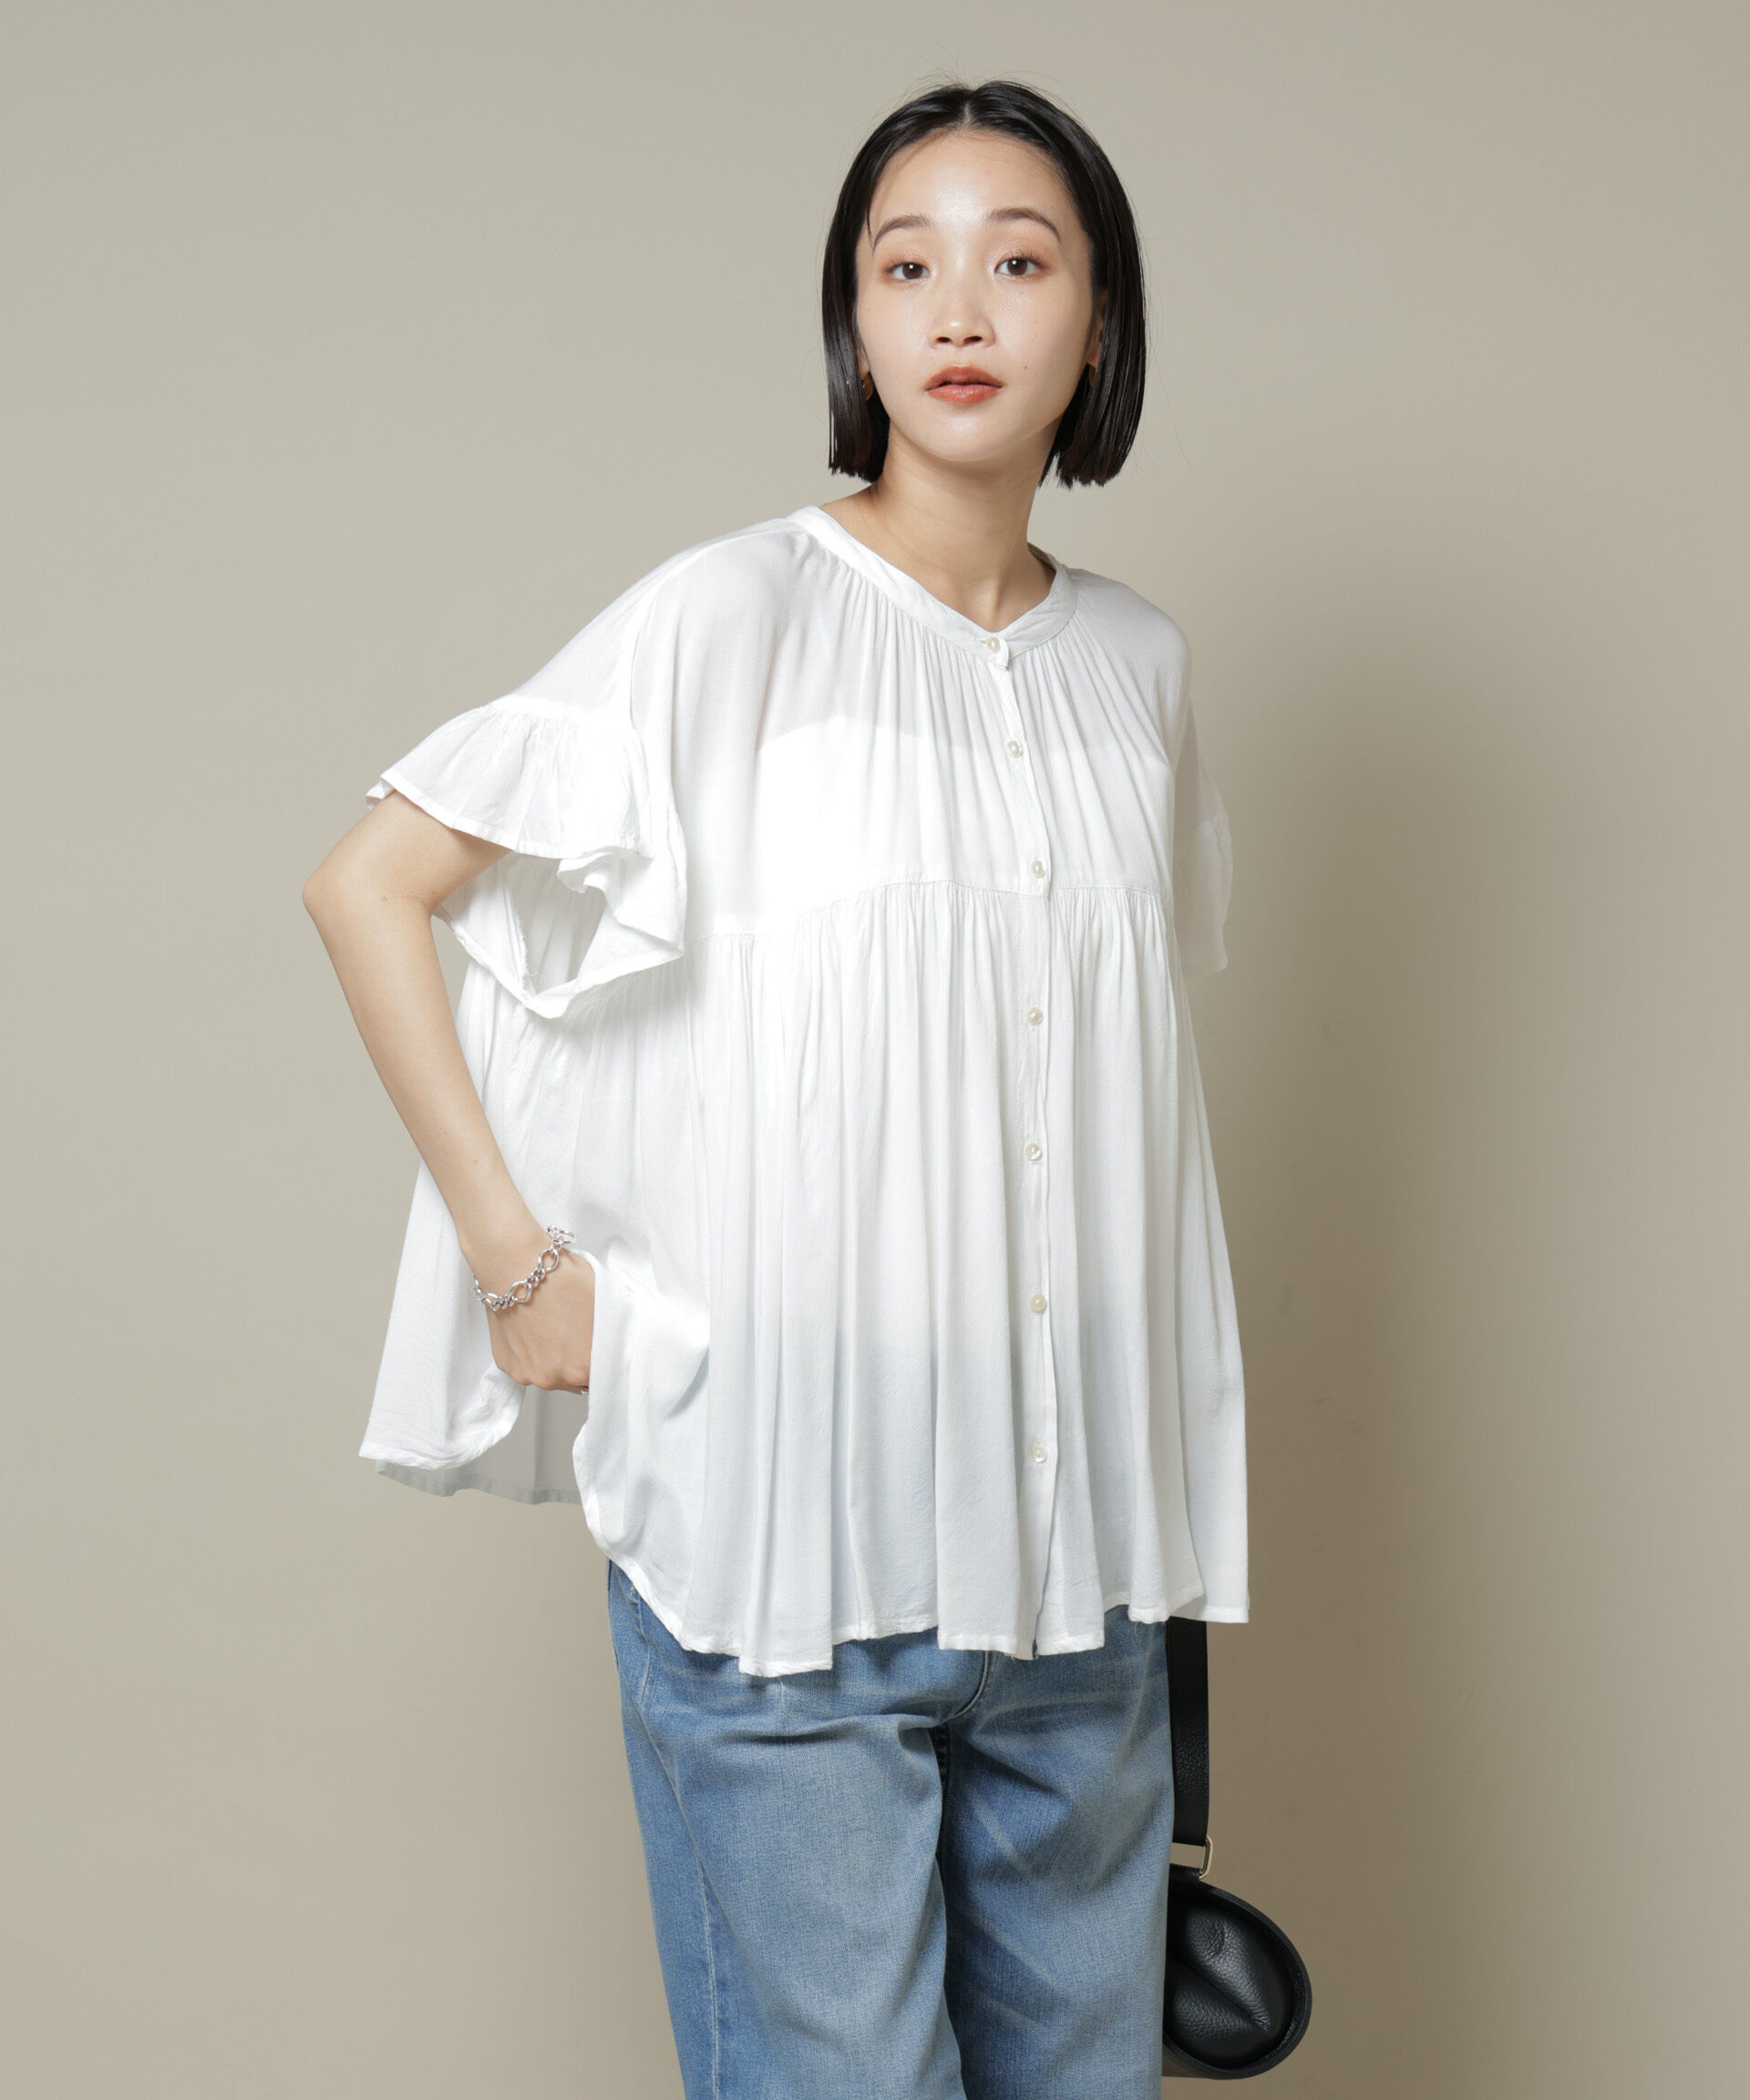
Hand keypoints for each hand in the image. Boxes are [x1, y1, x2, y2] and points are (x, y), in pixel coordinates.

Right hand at [480, 1237, 596, 1393]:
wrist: (518, 1265)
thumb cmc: (560, 1279)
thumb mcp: (603, 1306)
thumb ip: (608, 1337)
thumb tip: (613, 1344)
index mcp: (582, 1368)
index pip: (601, 1377)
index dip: (601, 1360)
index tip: (596, 1348)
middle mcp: (553, 1378)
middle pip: (574, 1379)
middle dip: (577, 1360)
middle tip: (574, 1331)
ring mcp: (527, 1373)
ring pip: (549, 1373)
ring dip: (553, 1358)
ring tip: (552, 1327)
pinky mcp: (506, 1364)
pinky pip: (527, 1365)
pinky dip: (531, 1352)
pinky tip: (533, 1328)